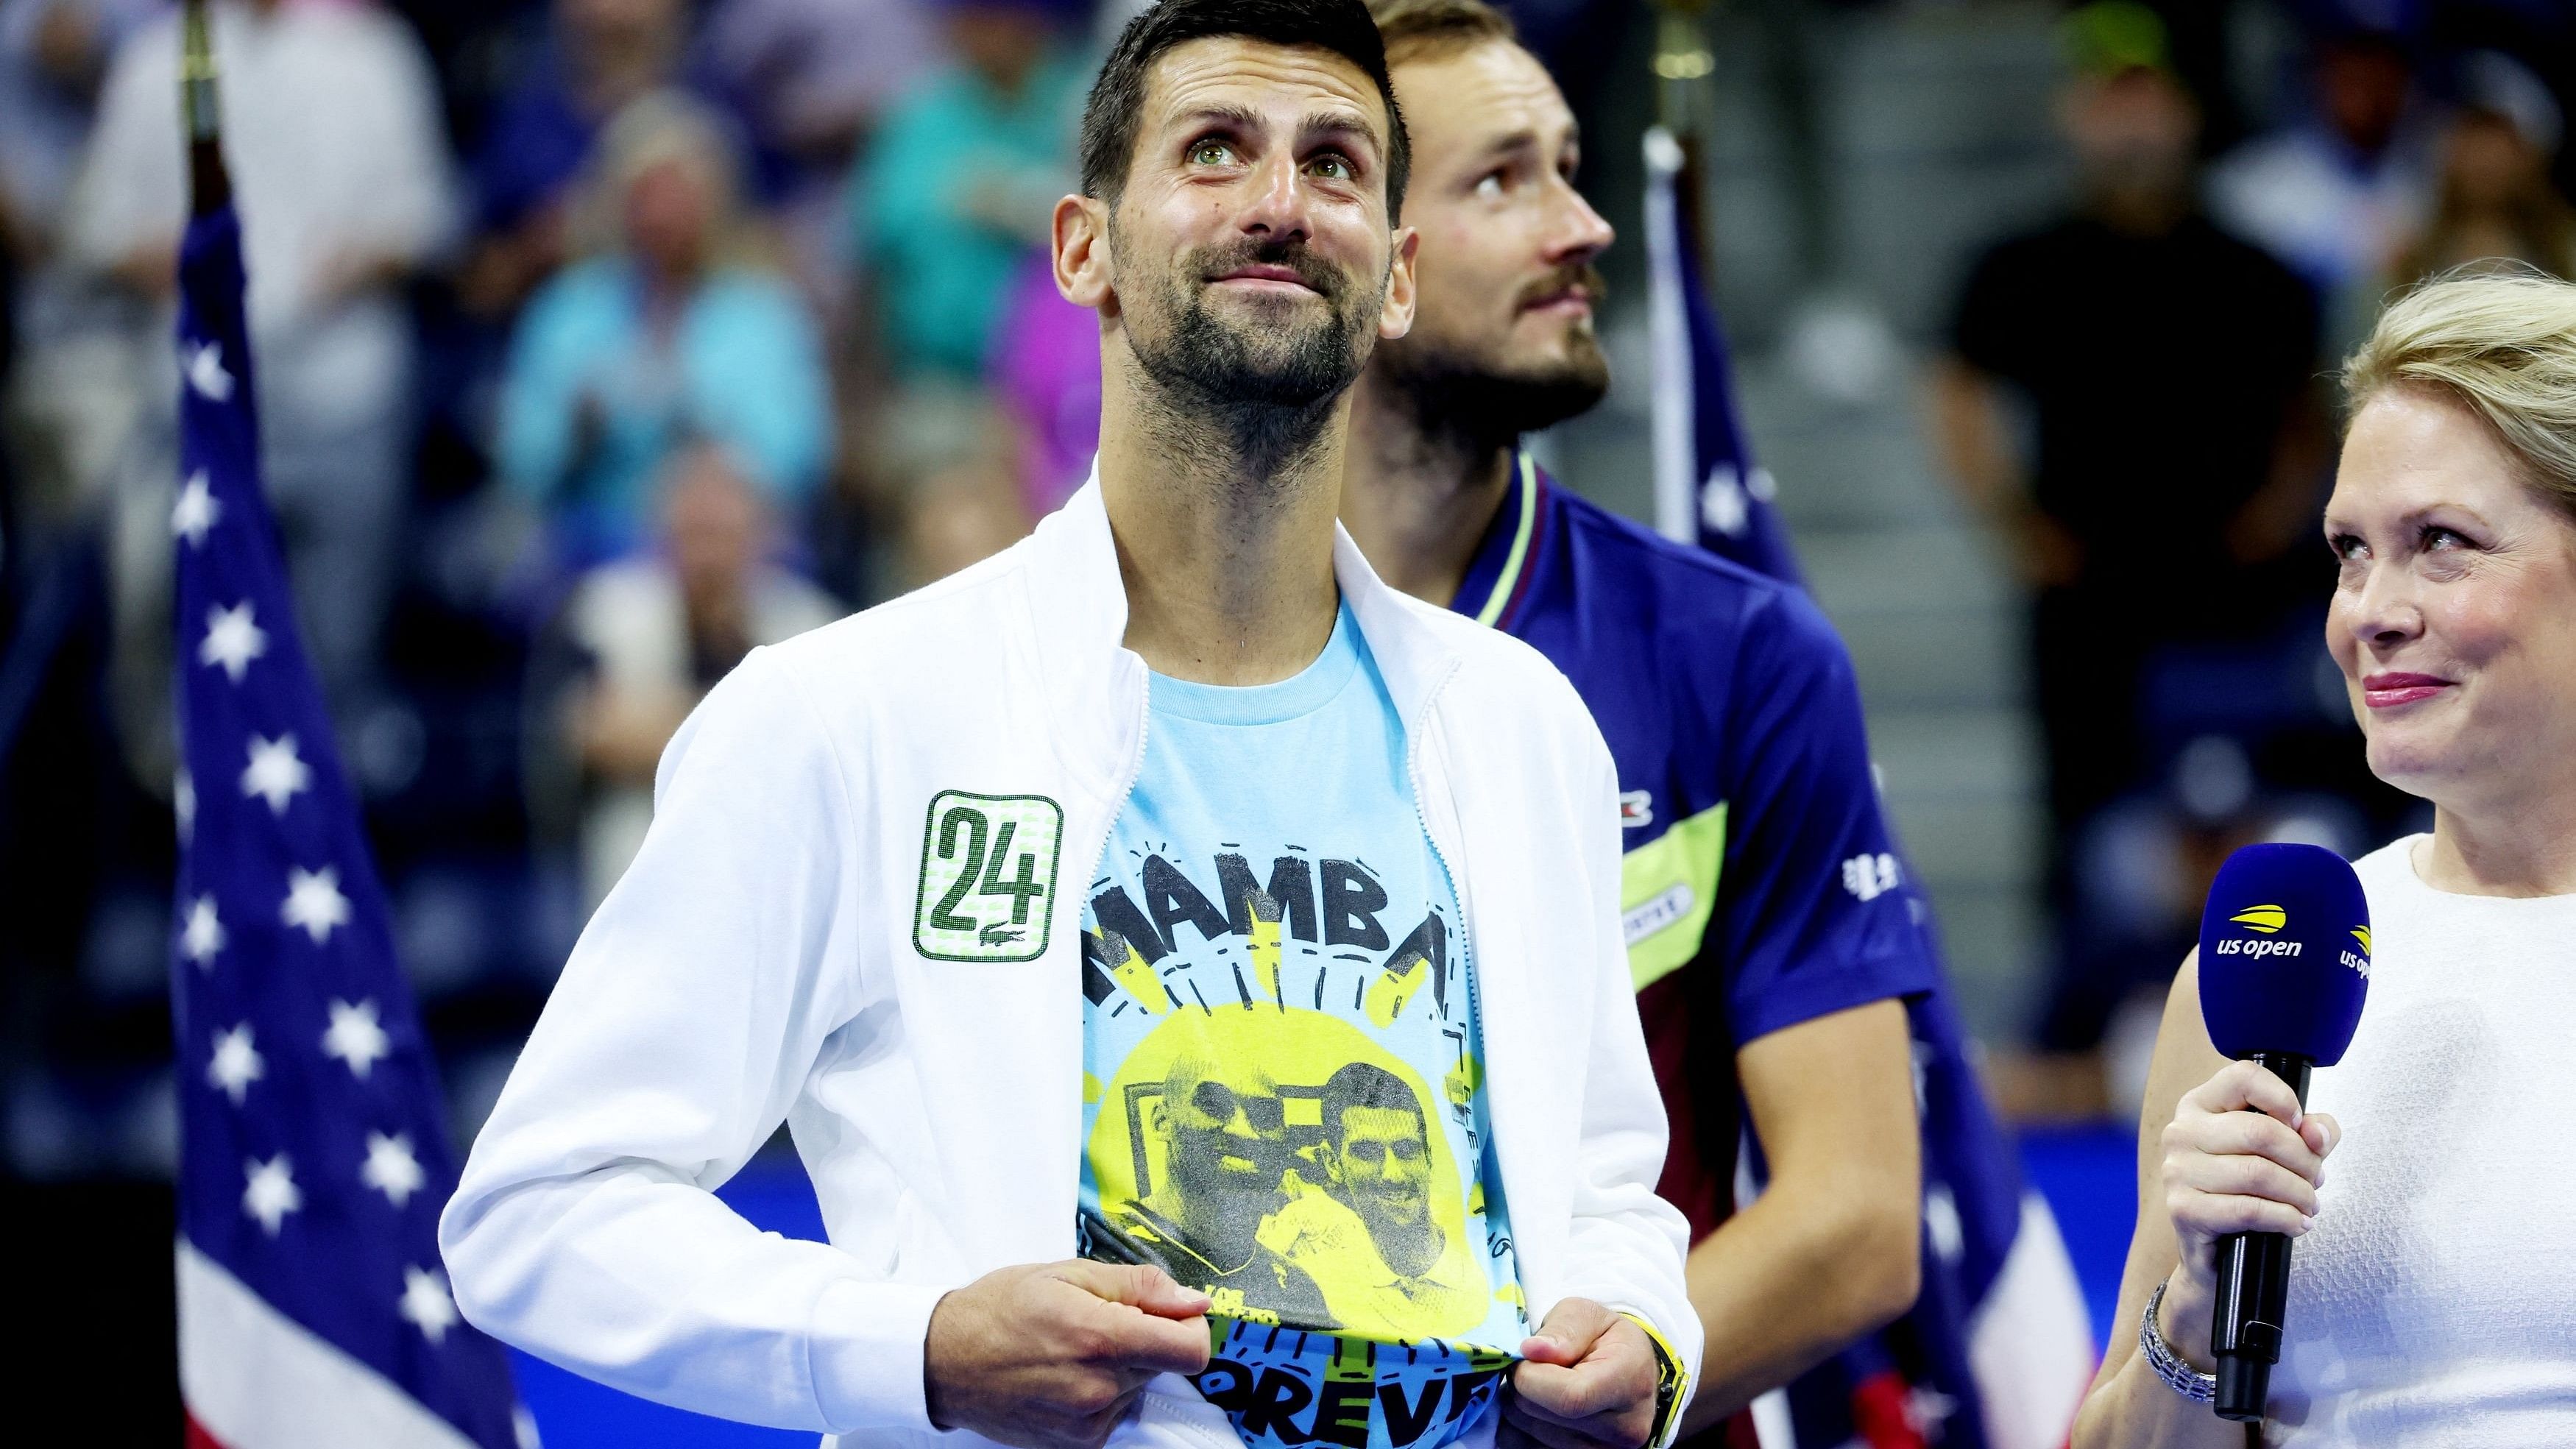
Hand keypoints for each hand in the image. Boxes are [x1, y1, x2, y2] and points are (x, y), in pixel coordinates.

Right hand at [923, 1260, 1211, 1448]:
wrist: (945, 1360)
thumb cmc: (1000, 1309)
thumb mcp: (1069, 1273)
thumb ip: (1141, 1286)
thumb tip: (1194, 1301)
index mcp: (1100, 1336)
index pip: (1191, 1350)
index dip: (1190, 1327)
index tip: (1170, 1313)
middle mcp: (1099, 1387)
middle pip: (1164, 1363)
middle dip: (1145, 1338)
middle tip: (1099, 1320)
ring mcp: (1088, 1421)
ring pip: (1139, 1386)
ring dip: (1121, 1365)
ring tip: (1073, 1347)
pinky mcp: (1078, 1442)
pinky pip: (1116, 1411)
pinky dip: (1103, 1391)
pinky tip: (1065, 1374)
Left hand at [1504, 1299, 1662, 1448]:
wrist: (1631, 1375)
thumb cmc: (1607, 1339)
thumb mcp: (1590, 1315)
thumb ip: (1564, 1329)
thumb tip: (1530, 1350)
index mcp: (1630, 1383)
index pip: (1569, 1397)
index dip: (1531, 1377)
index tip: (1524, 1356)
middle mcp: (1623, 1429)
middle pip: (1540, 1416)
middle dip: (1522, 1385)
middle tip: (1532, 1365)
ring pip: (1528, 1434)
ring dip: (1521, 1405)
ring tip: (1541, 1385)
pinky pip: (1525, 1447)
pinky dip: (1523, 1426)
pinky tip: (1540, 1406)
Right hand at [2154, 1060, 2339, 1366]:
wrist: (2215, 1249)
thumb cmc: (2249, 1190)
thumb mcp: (2283, 1151)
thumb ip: (2311, 1130)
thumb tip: (2317, 1133)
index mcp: (2200, 1105)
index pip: (2243, 1077)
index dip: (2283, 1099)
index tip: (2301, 1128)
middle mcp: (2181, 1131)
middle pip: (2261, 1132)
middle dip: (2304, 1161)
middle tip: (2316, 1181)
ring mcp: (2178, 1171)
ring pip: (2259, 1174)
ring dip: (2299, 1194)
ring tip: (2309, 1205)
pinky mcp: (2184, 1209)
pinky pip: (2249, 1209)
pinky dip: (2285, 1219)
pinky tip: (2297, 1224)